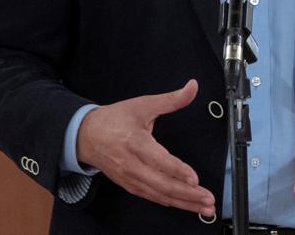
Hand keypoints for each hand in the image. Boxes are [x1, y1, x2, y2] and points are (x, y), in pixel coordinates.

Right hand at [76, 79, 215, 216]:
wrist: (85, 136)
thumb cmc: (114, 120)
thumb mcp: (143, 105)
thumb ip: (171, 99)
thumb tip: (193, 86)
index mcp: (135, 142)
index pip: (158, 161)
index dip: (177, 171)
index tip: (195, 179)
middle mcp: (132, 164)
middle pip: (161, 184)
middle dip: (188, 194)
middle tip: (209, 200)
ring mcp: (130, 178)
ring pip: (159, 194)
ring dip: (183, 203)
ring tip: (204, 207)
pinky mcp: (129, 185)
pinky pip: (152, 197)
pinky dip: (170, 202)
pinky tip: (185, 205)